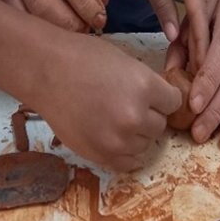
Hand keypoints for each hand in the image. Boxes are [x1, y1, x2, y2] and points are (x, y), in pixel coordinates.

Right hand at [0, 0, 108, 30]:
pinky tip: (50, 28)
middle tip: (87, 28)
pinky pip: (13, 16)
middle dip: (70, 23)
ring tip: (72, 29)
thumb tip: (100, 1)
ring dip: (53, 29)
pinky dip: (34, 28)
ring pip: (25, 14)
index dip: (84, 3)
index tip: (100, 17)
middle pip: (42, 2)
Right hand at [37, 33, 181, 170]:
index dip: (163, 97)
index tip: (152, 96)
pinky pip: (127, 162)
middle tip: (127, 105)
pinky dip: (124, 151)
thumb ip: (148, 84)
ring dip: (136, 134)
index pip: (174, 102)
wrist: (44, 70)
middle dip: (149, 115)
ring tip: (114, 118)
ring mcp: (117, 139)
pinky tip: (114, 137)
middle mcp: (135, 116)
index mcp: (145, 87)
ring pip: (145, 144)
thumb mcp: (126, 62)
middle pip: (160, 125)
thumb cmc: (82, 58)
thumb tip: (162, 102)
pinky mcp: (100, 155)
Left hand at [116, 0, 216, 69]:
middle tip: (202, 64)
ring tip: (198, 48)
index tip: (203, 62)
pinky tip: (194, 22)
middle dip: (206, 35)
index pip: (199, 10)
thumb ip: (160, 4)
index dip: (201, 37)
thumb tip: (172, 35)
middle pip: (208, 6)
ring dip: (203, 22)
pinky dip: (198, 8)